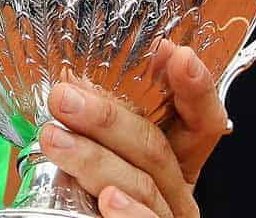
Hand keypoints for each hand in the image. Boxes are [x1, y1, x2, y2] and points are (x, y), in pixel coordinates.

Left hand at [39, 41, 227, 217]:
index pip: (200, 120)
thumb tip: (72, 84)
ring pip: (142, 184)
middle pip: (157, 147)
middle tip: (64, 97)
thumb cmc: (88, 196)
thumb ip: (96, 124)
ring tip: (56, 139)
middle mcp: (177, 188)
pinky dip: (131, 212)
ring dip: (95, 159)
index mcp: (174, 158)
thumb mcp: (97, 152)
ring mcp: (168, 216)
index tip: (173, 54)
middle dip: (108, 118)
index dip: (194, 87)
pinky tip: (109, 200)